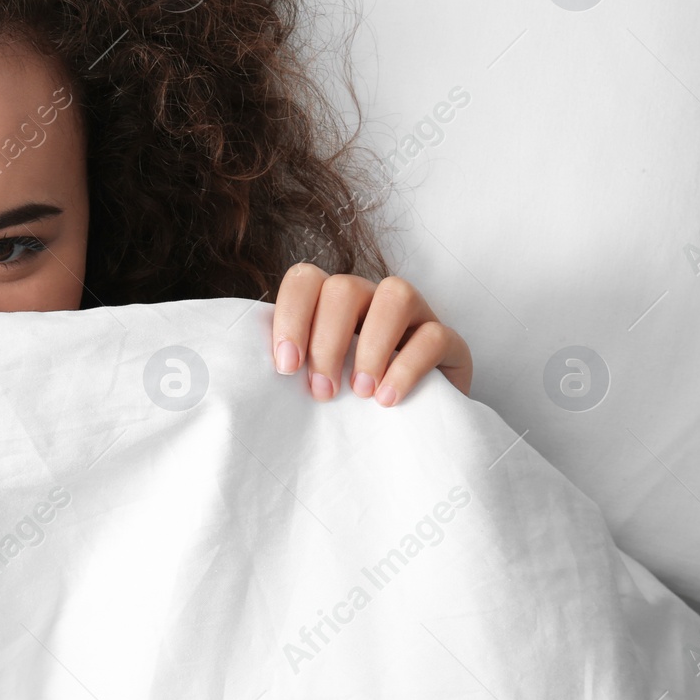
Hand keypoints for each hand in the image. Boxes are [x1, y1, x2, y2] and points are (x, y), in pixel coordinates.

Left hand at [269, 263, 470, 405]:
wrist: (411, 419)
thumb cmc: (350, 395)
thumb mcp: (318, 375)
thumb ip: (293, 364)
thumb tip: (251, 378)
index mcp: (331, 299)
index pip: (304, 280)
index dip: (291, 317)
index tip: (287, 366)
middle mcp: (371, 296)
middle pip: (344, 288)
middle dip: (327, 342)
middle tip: (323, 391)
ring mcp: (414, 313)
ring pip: (395, 294)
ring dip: (371, 345)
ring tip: (360, 392)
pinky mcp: (448, 340)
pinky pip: (434, 335)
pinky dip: (407, 367)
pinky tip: (387, 399)